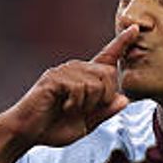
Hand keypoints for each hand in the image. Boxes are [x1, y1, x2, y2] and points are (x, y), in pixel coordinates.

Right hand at [0, 26, 139, 147]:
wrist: (27, 133)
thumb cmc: (53, 128)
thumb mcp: (86, 124)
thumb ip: (105, 112)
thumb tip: (125, 100)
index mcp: (84, 78)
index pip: (106, 58)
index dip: (121, 43)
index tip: (135, 29)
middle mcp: (75, 69)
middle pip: (108, 74)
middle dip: (104, 97)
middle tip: (86, 110)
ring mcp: (63, 71)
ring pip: (95, 83)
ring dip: (87, 104)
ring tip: (70, 109)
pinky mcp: (54, 78)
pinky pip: (79, 88)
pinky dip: (75, 104)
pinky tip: (64, 108)